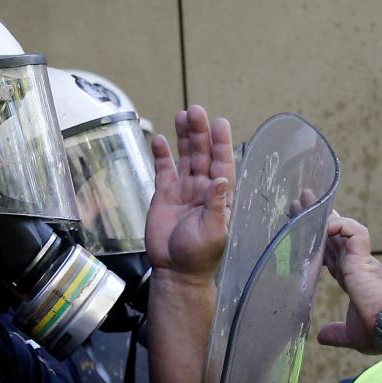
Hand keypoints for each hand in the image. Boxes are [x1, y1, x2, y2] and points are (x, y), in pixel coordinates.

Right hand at [144, 105, 234, 282]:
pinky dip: (161, 155)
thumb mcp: (213, 232)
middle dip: (200, 132)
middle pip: (203, 154)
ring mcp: (183, 190)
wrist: (175, 271)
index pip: (222, 163)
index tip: (220, 123)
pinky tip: (159, 139)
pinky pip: (163, 170)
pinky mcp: (164, 195)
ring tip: (182, 115)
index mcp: (218, 196)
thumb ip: (216, 206)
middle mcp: (202, 188)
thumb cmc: (199, 256)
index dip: (222, 143)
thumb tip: (220, 180)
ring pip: (185, 157)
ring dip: (185, 137)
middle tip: (195, 111)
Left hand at [316, 211, 381, 353]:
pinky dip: (338, 225)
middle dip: (316, 221)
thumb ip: (337, 333)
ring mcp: (362, 260)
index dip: (319, 245)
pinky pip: (352, 231)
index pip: (334, 257)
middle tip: (299, 203)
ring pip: (341, 228)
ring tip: (303, 200)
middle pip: (332, 238)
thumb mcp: (352, 334)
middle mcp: (359, 266)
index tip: (304, 235)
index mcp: (356, 280)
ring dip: (322, 214)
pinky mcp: (364, 257)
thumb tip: (321, 337)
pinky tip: (323, 224)